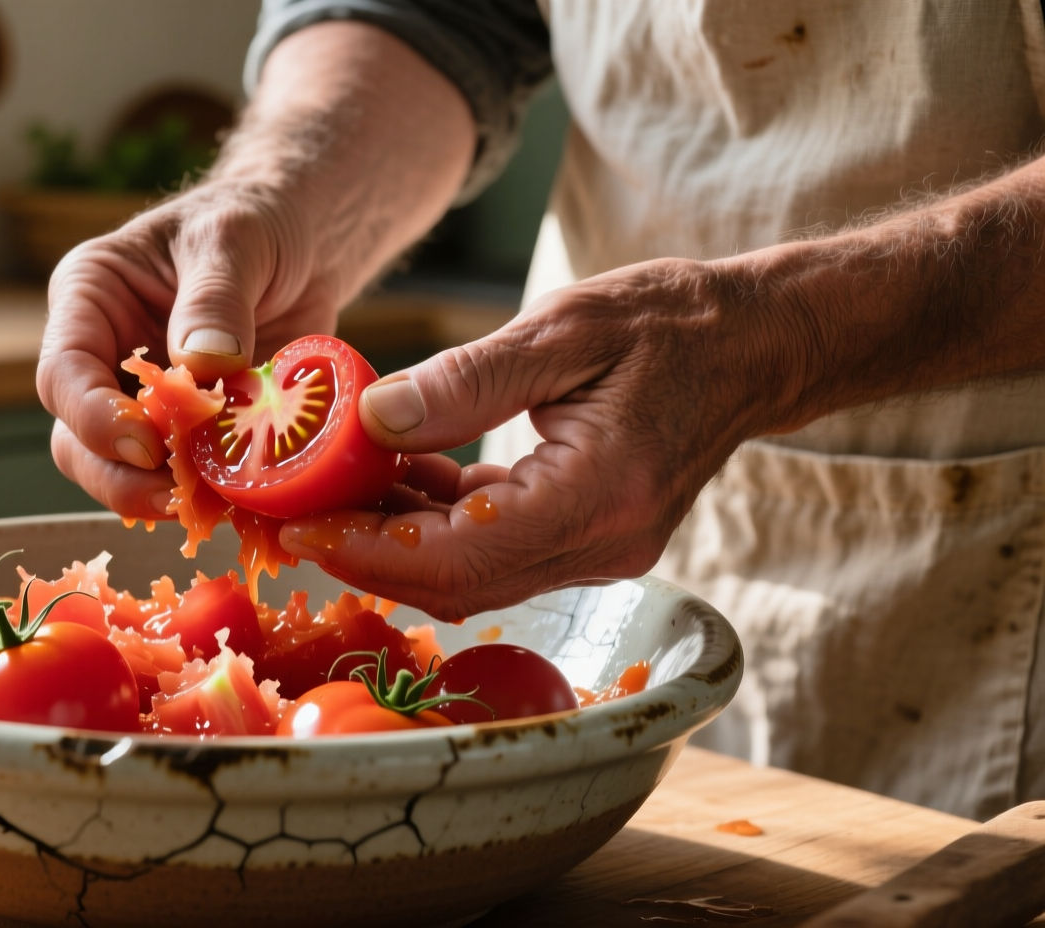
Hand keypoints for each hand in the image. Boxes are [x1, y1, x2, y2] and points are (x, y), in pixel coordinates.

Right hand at [36, 21, 474, 520]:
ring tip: (217, 503)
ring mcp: (141, 401)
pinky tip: (244, 504)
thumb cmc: (256, 222)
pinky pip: (181, 481)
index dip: (95, 420)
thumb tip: (201, 365)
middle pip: (76, 440)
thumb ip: (214, 300)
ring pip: (119, 473)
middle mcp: (102, 357)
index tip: (147, 446)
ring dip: (162, 497)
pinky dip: (207, 499)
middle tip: (180, 496)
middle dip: (121, 477)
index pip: (63, 374)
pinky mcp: (187, 433)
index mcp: (89, 300)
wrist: (303, 246)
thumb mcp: (235, 241)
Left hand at [279, 258, 789, 620]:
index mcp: (599, 498)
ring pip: (470, 570)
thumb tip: (371, 418)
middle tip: (292, 513)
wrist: (752, 343)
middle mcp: (601, 544)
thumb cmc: (669, 322)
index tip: (301, 526)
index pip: (462, 556)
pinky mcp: (585, 537)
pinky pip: (492, 546)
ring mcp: (597, 550)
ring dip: (394, 539)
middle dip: (366, 553)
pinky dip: (434, 520)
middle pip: (458, 579)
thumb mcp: (563, 329)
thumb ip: (467, 381)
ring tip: (326, 489)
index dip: (371, 551)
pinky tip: (391, 476)